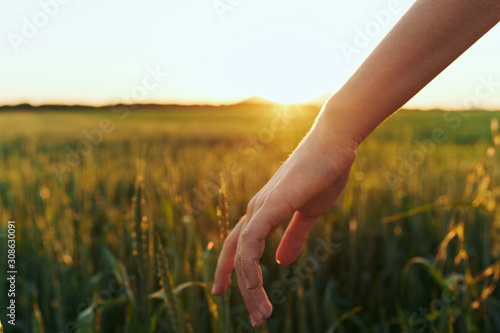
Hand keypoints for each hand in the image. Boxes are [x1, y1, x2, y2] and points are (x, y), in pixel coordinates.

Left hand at [211, 117, 357, 326]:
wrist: (334, 145)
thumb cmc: (324, 174)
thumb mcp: (309, 213)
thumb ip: (294, 236)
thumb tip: (282, 261)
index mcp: (265, 211)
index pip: (241, 245)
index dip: (232, 268)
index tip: (228, 293)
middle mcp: (257, 210)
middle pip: (238, 253)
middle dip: (237, 286)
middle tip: (253, 318)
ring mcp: (262, 207)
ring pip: (244, 253)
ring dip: (249, 287)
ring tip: (262, 315)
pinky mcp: (272, 205)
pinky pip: (252, 241)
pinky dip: (250, 265)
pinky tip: (254, 287)